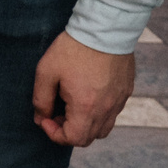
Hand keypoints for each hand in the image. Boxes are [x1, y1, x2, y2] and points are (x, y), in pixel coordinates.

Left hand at [32, 31, 134, 145]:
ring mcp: (119, 101)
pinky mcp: (126, 91)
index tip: (45, 118)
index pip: (73, 139)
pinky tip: (87, 94)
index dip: (55, 134)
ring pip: (104, 128)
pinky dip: (99, 114)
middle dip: (69, 131)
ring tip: (72, 105)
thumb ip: (41, 100)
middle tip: (57, 113)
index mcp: (86, 107)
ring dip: (85, 125)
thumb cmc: (72, 49)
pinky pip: (113, 113)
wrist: (104, 28)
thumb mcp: (46, 72)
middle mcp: (107, 109)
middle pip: (89, 137)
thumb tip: (41, 118)